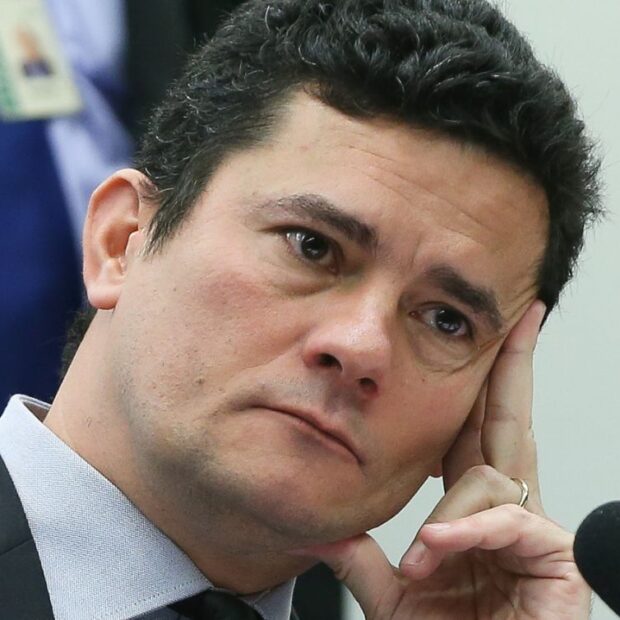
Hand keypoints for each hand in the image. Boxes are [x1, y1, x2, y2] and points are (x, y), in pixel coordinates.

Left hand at [302, 301, 590, 618]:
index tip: (475, 348)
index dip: (475, 389)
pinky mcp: (557, 562)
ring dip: (449, 515)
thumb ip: (365, 564)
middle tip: (522, 318)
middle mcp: (505, 512)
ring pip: (491, 476)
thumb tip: (327, 535)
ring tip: (424, 560)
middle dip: (513, 367)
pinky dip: (468, 532)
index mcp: (471, 513)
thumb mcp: (393, 601)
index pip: (472, 434)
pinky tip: (440, 548)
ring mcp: (533, 535)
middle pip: (507, 422)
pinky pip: (509, 521)